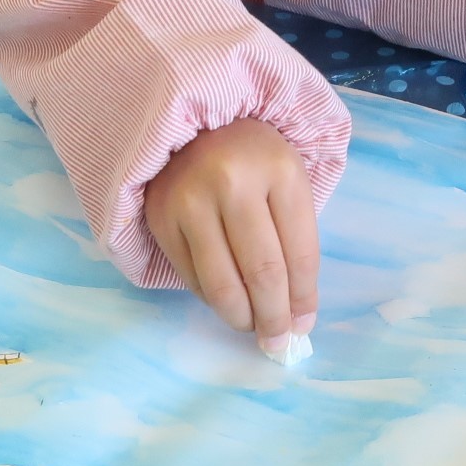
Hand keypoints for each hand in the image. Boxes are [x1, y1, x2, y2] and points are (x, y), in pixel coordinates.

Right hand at [146, 119, 318, 352]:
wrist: (196, 124)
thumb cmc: (254, 157)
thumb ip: (295, 241)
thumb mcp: (287, 182)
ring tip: (252, 327)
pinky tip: (226, 300)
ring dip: (241, 317)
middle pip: (261, 272)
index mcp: (279, 170)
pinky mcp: (161, 217)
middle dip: (273, 317)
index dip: (303, 298)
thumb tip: (297, 315)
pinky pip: (191, 276)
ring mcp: (190, 200)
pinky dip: (211, 298)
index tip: (304, 325)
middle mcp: (232, 183)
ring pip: (221, 283)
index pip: (299, 252)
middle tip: (278, 341)